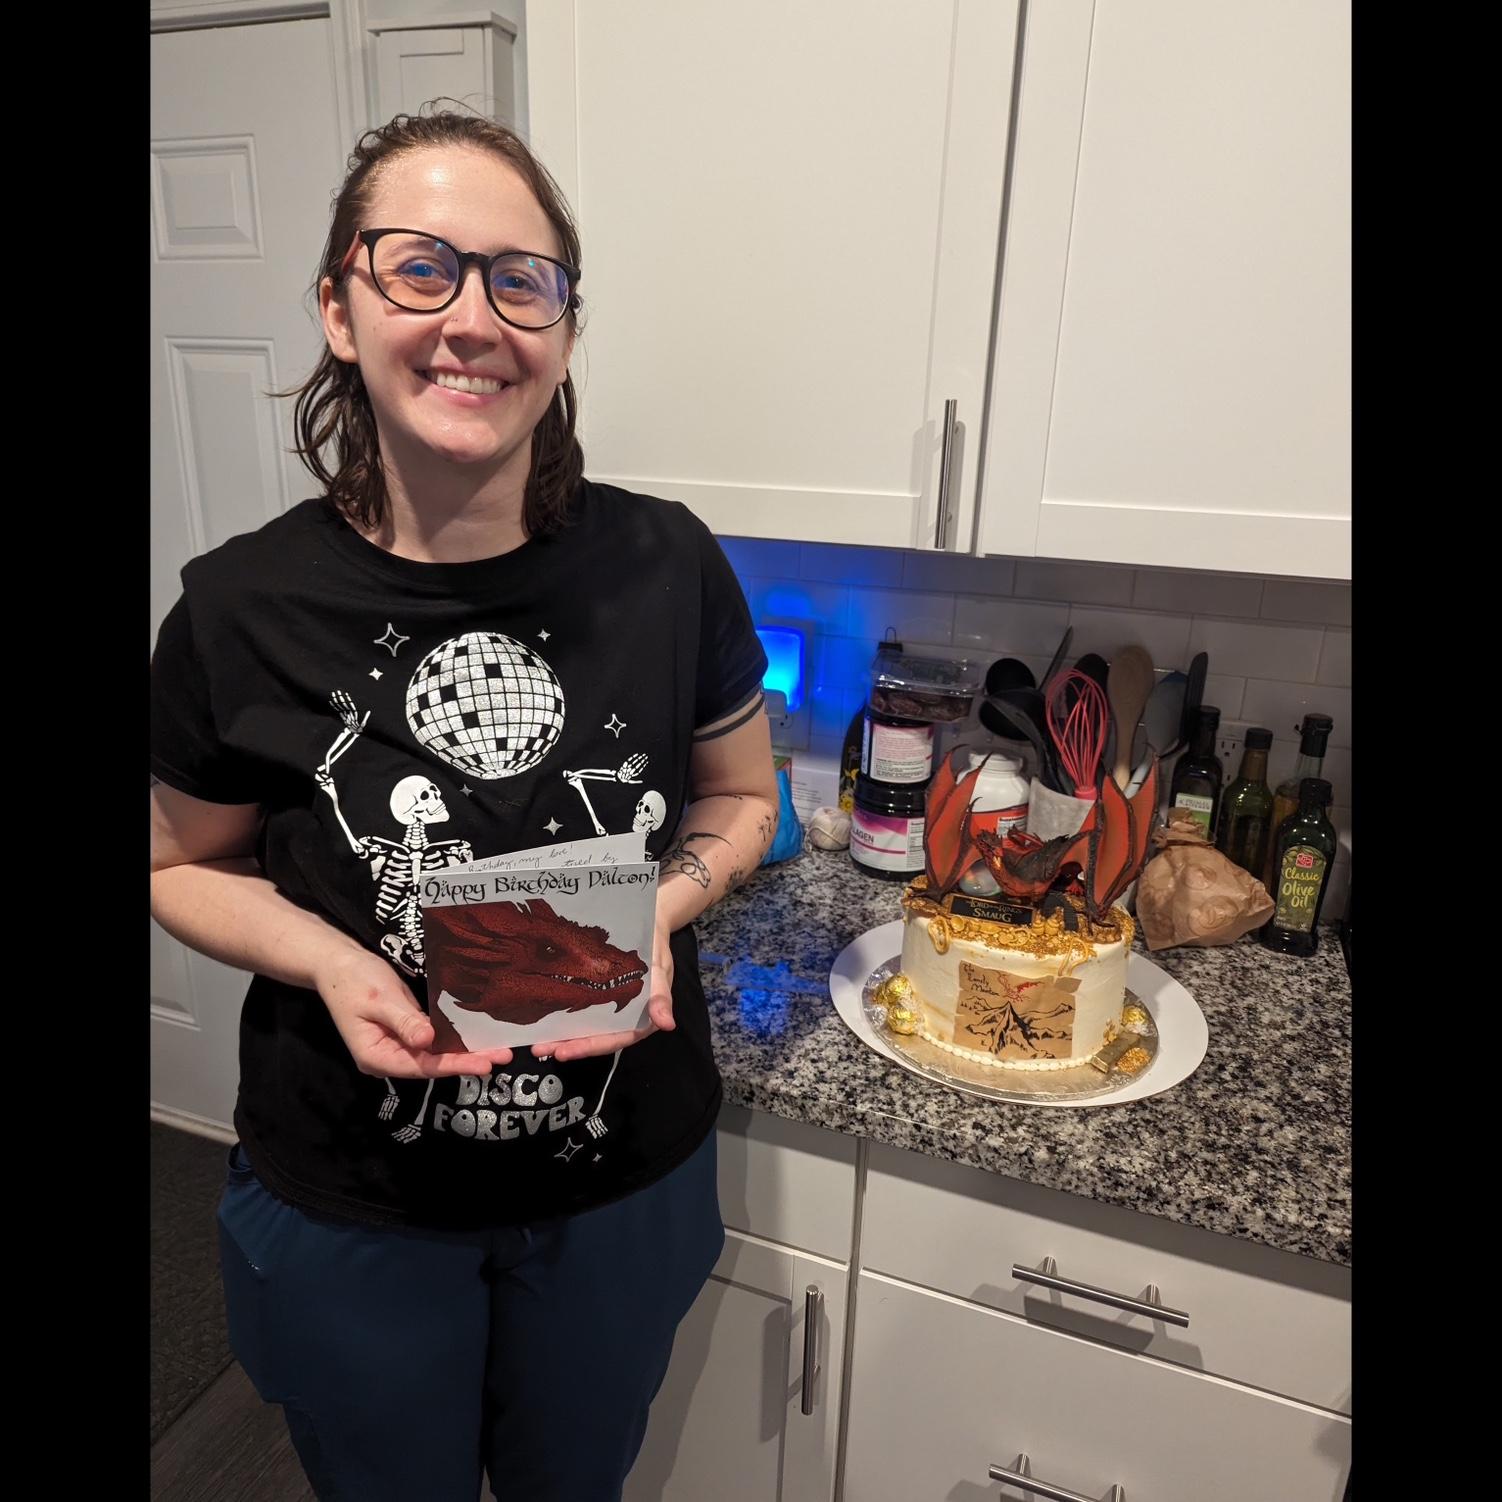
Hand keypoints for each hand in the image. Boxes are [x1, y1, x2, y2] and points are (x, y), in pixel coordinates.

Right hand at [314, 945, 513, 1078]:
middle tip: (503, 1055)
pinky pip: (431, 1042)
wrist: (338, 965)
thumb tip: (428, 1042)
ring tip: (498, 1050)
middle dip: (466, 1061)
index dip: (454, 1065)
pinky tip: (476, 1038)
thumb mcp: (380, 999)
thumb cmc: (355, 980)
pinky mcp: (404, 1034)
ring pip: (434, 1055)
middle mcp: (387, 1058)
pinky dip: (453, 1041)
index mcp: (376, 1057)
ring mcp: (395, 1047)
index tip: (485, 1063)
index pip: (422, 1066)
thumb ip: (405, 1022)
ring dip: (464, 1052)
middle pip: (431, 1064)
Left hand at [533, 915, 674, 1063]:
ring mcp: (610, 1007)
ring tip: (538, 1042)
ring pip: (586, 1028)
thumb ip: (661, 997)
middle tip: (540, 1049)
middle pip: (595, 1038)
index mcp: (641, 1018)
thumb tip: (667, 1024)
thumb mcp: (660, 969)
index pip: (614, 1040)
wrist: (649, 924)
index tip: (564, 1052)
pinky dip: (566, 1016)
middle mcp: (623, 1018)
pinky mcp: (600, 995)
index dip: (589, 1048)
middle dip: (569, 1046)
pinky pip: (583, 1010)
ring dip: (563, 1036)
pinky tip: (547, 1018)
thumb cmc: (656, 947)